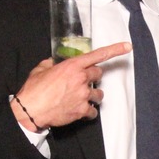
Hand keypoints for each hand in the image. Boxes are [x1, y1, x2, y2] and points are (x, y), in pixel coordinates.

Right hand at [11, 41, 130, 128]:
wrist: (31, 110)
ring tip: (80, 98)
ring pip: (99, 93)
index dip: (114, 50)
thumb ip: (53, 63)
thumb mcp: (41, 69)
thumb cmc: (34, 90)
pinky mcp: (82, 110)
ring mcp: (83, 95)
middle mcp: (81, 79)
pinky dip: (88, 112)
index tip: (127, 46)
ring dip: (92, 95)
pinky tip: (79, 111)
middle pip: (98, 74)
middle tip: (82, 82)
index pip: (98, 55)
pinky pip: (93, 111)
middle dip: (92, 77)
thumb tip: (56, 63)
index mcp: (72, 66)